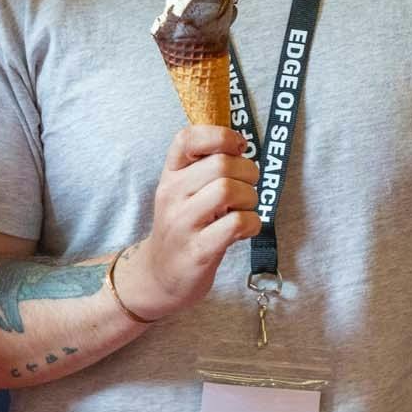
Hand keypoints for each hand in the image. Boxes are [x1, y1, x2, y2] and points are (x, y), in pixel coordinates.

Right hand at [120, 125, 259, 320]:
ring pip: (228, 190)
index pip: (188, 139)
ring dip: (250, 198)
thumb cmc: (184, 227)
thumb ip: (205, 167)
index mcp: (170, 175)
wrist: (159, 276)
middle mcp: (172, 195)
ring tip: (245, 209)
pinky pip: (236, 224)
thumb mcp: (184, 192)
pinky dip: (252, 223)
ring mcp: (182, 223)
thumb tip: (241, 145)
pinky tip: (246, 228)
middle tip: (247, 188)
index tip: (238, 147)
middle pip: (221, 164)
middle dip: (248, 172)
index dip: (220, 135)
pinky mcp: (197, 250)